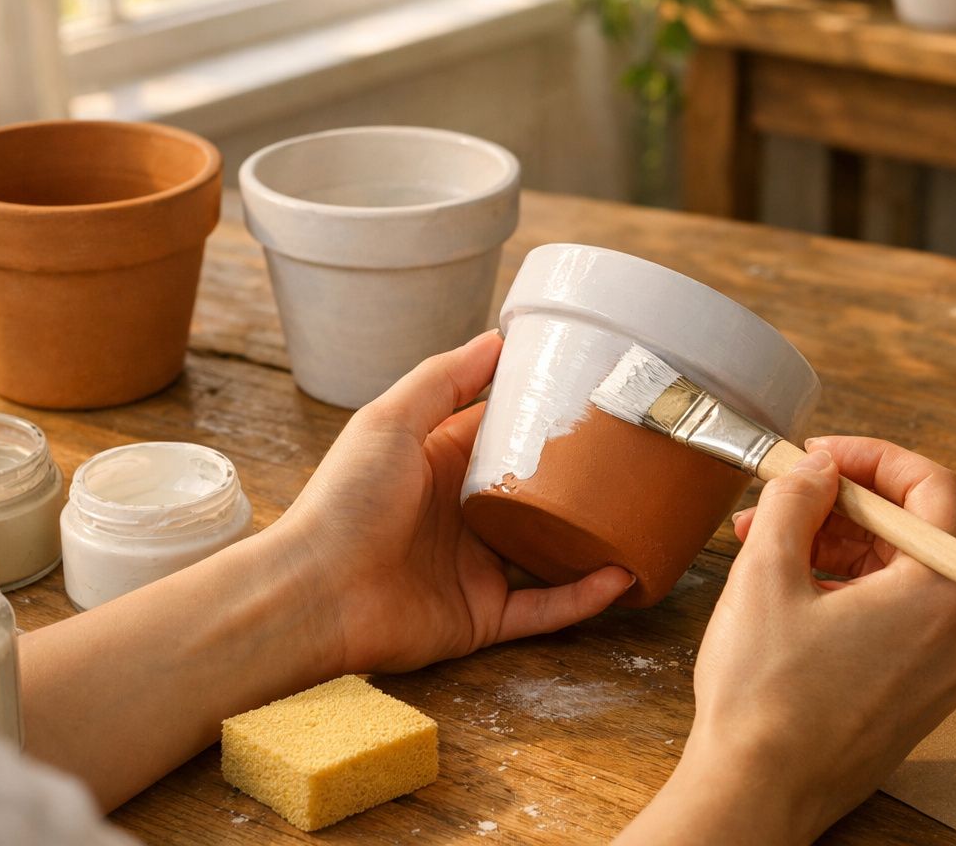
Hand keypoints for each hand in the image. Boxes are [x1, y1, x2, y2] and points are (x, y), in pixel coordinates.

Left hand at [267, 330, 633, 674]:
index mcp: (440, 466)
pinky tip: (621, 578)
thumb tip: (497, 338)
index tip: (592, 397)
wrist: (315, 593)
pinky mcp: (482, 618)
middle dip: (578, 480)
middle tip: (632, 455)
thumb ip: (443, 379)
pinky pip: (544, 610)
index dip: (541, 418)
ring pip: (549, 553)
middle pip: (534, 495)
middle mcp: (462, 517)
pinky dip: (583, 598)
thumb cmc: (345, 500)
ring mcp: (475, 569)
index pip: (502, 435)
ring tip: (640, 518)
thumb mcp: (391, 420)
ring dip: (591, 541)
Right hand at [618, 436, 955, 844]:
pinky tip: (789, 595)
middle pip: (913, 536)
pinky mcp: (914, 700)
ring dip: (835, 550)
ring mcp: (939, 674)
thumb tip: (818, 469)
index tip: (820, 455)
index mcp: (937, 596)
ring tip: (763, 547)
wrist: (756, 793)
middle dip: (841, 508)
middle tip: (779, 499)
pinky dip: (846, 594)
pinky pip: (893, 623)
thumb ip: (798, 501)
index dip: (873, 458)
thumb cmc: (764, 693)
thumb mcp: (768, 572)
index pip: (932, 489)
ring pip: (897, 580)